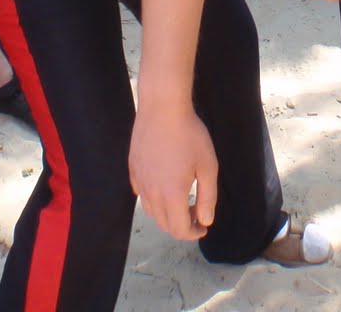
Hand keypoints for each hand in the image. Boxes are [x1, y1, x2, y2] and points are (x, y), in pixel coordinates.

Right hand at [129, 100, 217, 240]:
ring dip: (167, 214)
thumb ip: (208, 198)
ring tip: (182, 200)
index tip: (203, 226)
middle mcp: (151, 192)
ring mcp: (139, 181)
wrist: (163, 107)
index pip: (179, 230)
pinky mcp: (132, 169)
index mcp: (171, 194)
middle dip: (181, 225)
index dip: (193, 233)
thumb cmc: (190, 134)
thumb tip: (205, 221)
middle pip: (164, 224)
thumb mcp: (208, 166)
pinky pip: (141, 194)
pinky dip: (154, 199)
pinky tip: (165, 185)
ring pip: (151, 211)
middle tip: (196, 212)